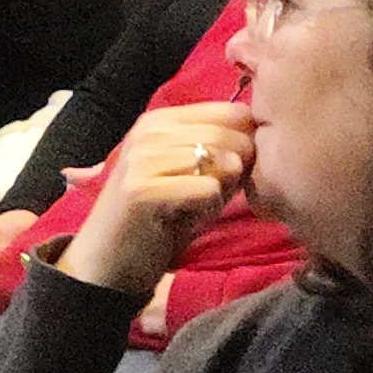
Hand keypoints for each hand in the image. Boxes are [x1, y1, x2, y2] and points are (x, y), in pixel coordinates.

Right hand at [55, 103, 251, 299]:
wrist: (110, 262)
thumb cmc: (160, 218)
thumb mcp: (193, 175)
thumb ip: (225, 151)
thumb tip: (261, 136)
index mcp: (160, 120)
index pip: (233, 111)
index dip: (246, 142)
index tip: (228, 171)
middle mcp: (147, 131)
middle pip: (231, 136)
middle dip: (238, 170)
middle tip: (211, 196)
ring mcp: (141, 158)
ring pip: (223, 161)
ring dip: (221, 192)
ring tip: (195, 207)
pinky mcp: (140, 189)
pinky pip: (209, 190)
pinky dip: (208, 210)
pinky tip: (185, 219)